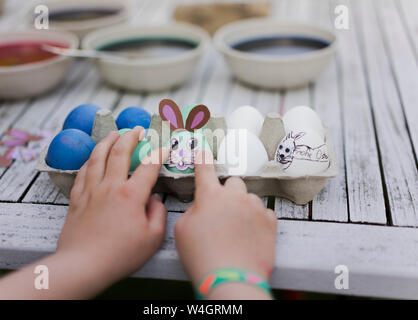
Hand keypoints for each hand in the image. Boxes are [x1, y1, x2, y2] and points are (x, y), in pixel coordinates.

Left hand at [57, 128, 168, 281]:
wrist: (83, 265)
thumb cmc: (120, 255)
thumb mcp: (152, 238)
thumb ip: (158, 214)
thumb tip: (154, 199)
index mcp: (131, 195)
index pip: (148, 166)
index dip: (159, 153)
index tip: (164, 147)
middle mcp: (110, 187)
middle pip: (119, 152)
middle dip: (130, 136)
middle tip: (137, 129)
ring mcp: (91, 191)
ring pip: (97, 157)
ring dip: (106, 141)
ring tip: (113, 133)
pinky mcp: (76, 199)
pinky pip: (81, 173)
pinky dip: (88, 161)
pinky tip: (92, 158)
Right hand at [174, 150, 276, 298]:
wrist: (231, 280)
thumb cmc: (201, 256)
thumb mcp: (182, 231)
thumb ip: (192, 211)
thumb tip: (202, 207)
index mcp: (210, 196)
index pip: (205, 169)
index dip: (202, 159)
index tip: (203, 150)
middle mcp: (235, 197)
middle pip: (233, 181)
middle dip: (227, 192)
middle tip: (221, 210)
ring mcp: (255, 208)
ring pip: (250, 197)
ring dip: (243, 206)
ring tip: (237, 228)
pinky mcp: (271, 223)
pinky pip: (265, 212)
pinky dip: (258, 220)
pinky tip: (250, 234)